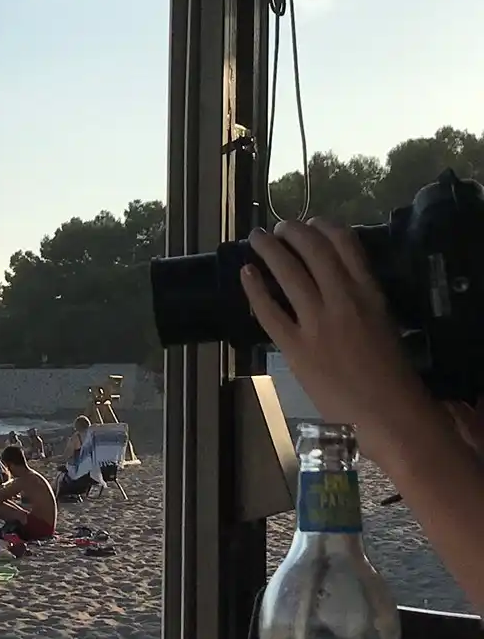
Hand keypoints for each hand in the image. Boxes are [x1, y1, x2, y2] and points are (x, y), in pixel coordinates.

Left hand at [240, 218, 434, 451]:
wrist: (389, 415)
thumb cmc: (392, 375)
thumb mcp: (384, 323)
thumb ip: (361, 299)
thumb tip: (336, 282)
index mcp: (369, 293)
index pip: (346, 244)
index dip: (325, 227)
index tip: (312, 222)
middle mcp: (342, 300)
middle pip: (313, 250)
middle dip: (292, 231)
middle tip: (279, 227)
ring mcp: (317, 323)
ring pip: (287, 272)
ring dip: (269, 249)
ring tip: (257, 238)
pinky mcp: (295, 347)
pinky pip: (268, 310)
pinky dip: (254, 288)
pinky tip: (245, 273)